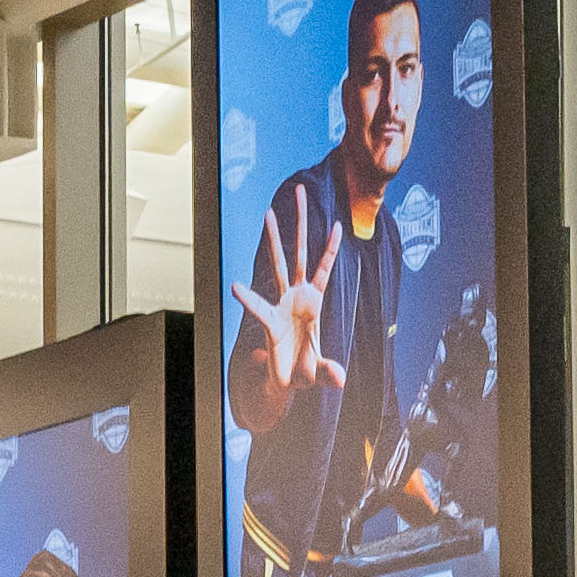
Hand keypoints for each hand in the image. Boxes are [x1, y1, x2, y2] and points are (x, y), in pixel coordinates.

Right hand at [252, 205, 336, 413]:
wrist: (287, 382)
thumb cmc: (305, 370)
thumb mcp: (324, 372)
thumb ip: (332, 372)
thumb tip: (341, 379)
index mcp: (315, 302)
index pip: (325, 269)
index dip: (331, 249)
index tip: (339, 226)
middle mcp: (298, 296)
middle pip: (300, 253)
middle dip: (301, 224)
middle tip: (299, 194)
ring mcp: (282, 303)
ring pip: (278, 264)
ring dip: (274, 238)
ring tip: (268, 213)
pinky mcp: (269, 318)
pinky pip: (258, 305)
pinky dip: (248, 298)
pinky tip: (236, 287)